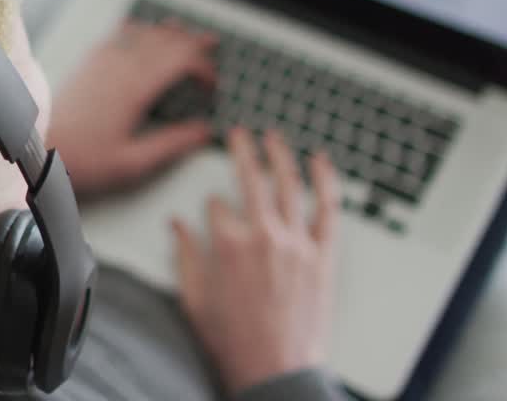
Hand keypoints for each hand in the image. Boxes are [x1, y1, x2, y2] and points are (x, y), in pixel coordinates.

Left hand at [47, 21, 215, 194]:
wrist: (38, 149)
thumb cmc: (82, 159)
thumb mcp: (132, 163)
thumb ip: (171, 145)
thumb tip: (203, 132)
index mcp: (134, 89)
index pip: (180, 61)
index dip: (203, 68)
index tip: (212, 85)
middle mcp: (119, 68)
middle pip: (164, 41)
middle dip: (192, 42)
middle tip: (212, 43)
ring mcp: (101, 62)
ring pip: (142, 34)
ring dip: (167, 32)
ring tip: (184, 30)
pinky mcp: (87, 65)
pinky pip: (116, 35)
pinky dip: (135, 29)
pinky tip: (137, 27)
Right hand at [171, 128, 340, 394]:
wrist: (277, 371)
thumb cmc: (236, 342)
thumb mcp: (194, 298)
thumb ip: (186, 256)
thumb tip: (177, 226)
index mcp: (228, 246)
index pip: (217, 206)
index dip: (212, 205)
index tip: (213, 207)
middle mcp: (263, 237)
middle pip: (252, 179)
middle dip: (242, 150)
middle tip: (239, 134)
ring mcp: (297, 244)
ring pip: (289, 184)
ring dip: (280, 155)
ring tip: (274, 137)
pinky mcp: (323, 256)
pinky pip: (328, 208)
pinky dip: (325, 181)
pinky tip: (320, 162)